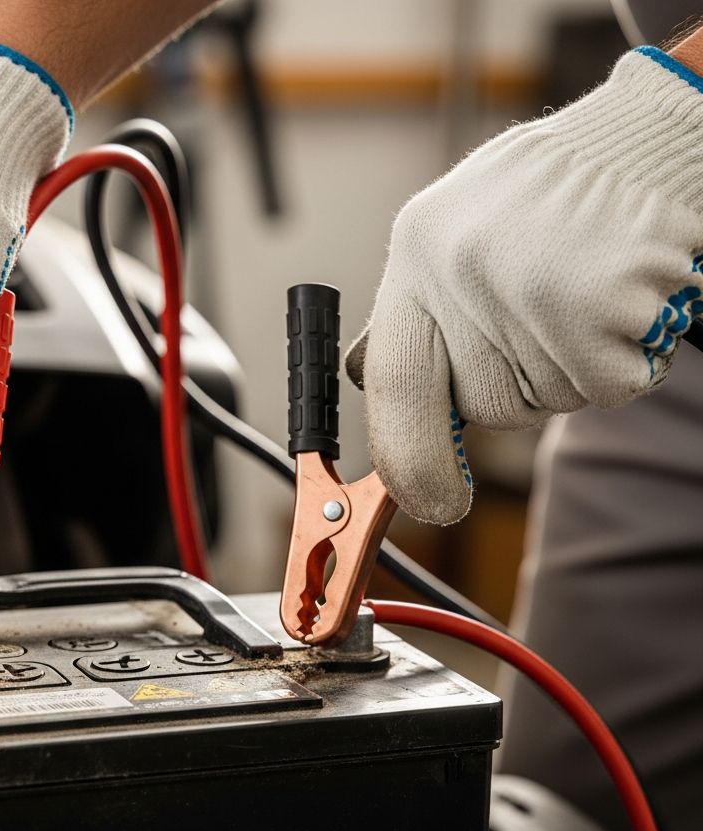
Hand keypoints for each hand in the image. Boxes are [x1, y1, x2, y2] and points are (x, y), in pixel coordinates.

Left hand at [347, 46, 702, 523]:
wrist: (647, 138)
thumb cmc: (548, 194)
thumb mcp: (455, 231)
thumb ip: (419, 309)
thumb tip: (373, 384)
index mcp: (418, 250)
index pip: (391, 383)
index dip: (409, 460)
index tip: (430, 503)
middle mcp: (460, 271)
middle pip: (480, 406)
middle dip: (514, 398)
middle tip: (547, 347)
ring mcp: (527, 289)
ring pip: (544, 399)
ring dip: (571, 368)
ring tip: (581, 292)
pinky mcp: (597, 307)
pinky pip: (606, 386)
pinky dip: (624, 360)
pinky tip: (623, 298)